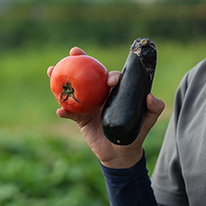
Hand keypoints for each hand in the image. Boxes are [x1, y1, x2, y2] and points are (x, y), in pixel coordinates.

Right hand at [47, 46, 164, 168]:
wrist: (121, 154)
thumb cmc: (135, 133)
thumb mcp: (148, 120)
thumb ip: (154, 108)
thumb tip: (150, 97)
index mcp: (115, 91)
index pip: (110, 77)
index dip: (109, 74)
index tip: (111, 81)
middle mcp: (100, 94)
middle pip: (88, 75)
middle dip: (80, 61)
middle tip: (73, 51)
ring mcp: (88, 105)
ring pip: (73, 89)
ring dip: (61, 79)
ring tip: (51, 70)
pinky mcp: (80, 118)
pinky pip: (69, 112)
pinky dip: (64, 111)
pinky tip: (60, 110)